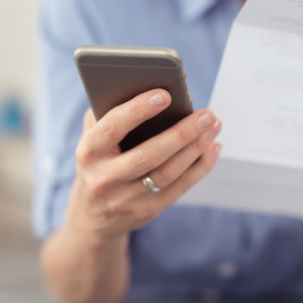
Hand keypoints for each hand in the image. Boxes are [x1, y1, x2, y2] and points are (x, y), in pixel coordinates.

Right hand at [68, 89, 221, 238]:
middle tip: (206, 114)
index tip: (165, 94)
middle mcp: (105, 178)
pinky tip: (212, 147)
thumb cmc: (100, 162)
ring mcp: (127, 199)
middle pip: (149, 155)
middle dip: (182, 133)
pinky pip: (180, 187)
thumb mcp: (93, 139)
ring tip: (213, 126)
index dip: (138, 110)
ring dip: (196, 148)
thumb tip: (142, 86)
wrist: (93, 215)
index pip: (113, 127)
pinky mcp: (148, 211)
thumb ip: (108, 114)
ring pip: (168, 173)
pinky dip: (200, 166)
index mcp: (88, 152)